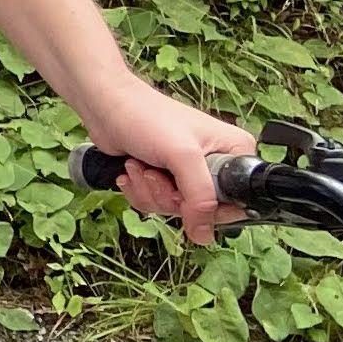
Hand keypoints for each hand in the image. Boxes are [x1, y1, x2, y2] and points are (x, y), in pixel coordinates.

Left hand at [85, 78, 253, 247]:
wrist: (106, 106)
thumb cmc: (146, 116)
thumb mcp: (182, 155)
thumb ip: (200, 197)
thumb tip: (204, 235)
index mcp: (234, 153)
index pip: (236, 203)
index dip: (207, 207)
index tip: (184, 193)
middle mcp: (215, 164)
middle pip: (201, 210)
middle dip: (170, 197)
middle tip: (157, 173)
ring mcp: (188, 173)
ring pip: (175, 209)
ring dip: (151, 192)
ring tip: (142, 166)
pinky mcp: (164, 178)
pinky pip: (156, 204)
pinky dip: (140, 191)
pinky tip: (133, 169)